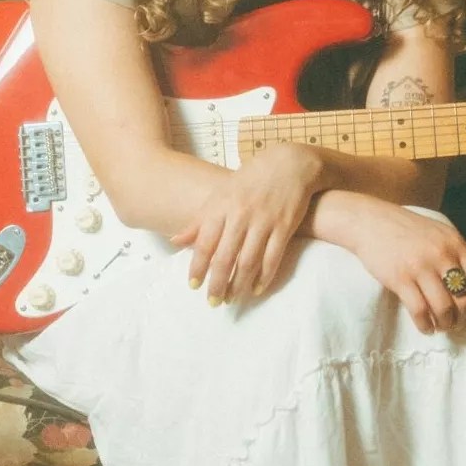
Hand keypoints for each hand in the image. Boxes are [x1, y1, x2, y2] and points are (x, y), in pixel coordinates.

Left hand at [170, 142, 325, 303]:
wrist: (290, 163)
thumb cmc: (251, 180)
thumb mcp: (221, 194)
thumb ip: (199, 220)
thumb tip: (175, 241)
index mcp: (222, 206)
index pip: (205, 243)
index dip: (197, 266)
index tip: (193, 285)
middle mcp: (241, 215)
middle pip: (225, 257)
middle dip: (217, 283)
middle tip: (213, 302)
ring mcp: (264, 221)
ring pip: (248, 261)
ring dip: (239, 284)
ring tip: (232, 299)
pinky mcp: (285, 226)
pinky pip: (273, 257)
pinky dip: (264, 276)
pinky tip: (257, 289)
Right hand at [346, 200, 465, 332]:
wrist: (370, 221)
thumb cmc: (404, 229)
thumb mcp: (438, 233)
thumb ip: (454, 254)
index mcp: (455, 244)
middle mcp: (442, 255)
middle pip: (465, 299)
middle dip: (463, 318)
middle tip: (455, 323)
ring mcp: (421, 267)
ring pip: (444, 309)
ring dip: (445, 324)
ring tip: (440, 326)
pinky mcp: (400, 278)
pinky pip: (420, 311)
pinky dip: (425, 325)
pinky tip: (424, 326)